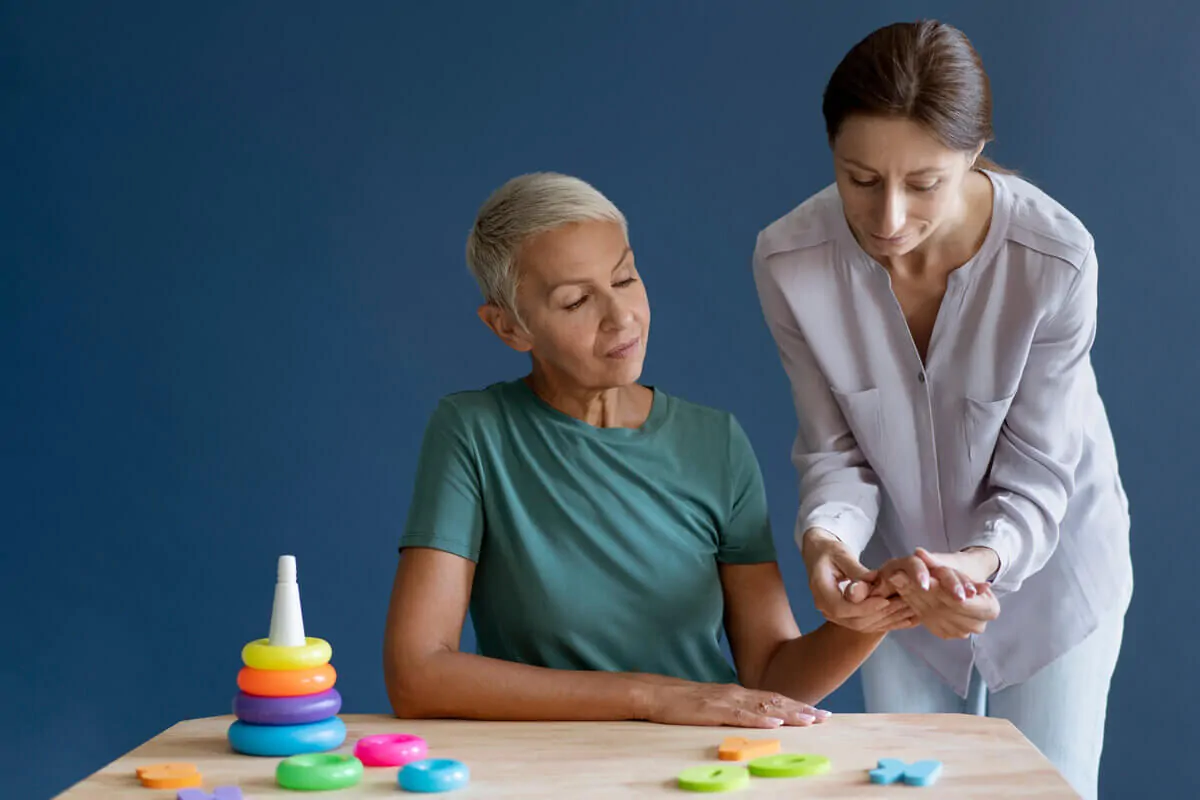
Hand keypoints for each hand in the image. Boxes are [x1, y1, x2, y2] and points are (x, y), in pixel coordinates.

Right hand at [645, 682, 831, 728]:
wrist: (655, 693)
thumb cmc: (682, 702)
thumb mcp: (713, 705)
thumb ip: (733, 710)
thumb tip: (754, 718)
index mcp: (737, 693)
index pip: (774, 699)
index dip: (797, 705)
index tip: (818, 712)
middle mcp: (736, 693)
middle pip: (776, 701)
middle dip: (802, 709)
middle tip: (826, 716)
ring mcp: (725, 701)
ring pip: (764, 707)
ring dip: (790, 713)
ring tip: (810, 720)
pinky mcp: (713, 710)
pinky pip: (741, 715)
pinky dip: (760, 718)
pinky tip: (775, 721)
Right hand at [801, 529, 914, 632]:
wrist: (818, 554)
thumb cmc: (829, 550)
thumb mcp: (841, 554)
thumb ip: (856, 569)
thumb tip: (873, 579)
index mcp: (820, 590)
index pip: (842, 608)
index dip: (864, 607)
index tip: (885, 600)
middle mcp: (824, 607)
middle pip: (853, 621)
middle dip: (879, 614)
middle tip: (901, 605)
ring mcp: (832, 614)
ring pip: (860, 626)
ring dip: (884, 620)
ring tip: (906, 610)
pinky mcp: (842, 616)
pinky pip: (863, 624)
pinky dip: (883, 622)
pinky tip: (902, 618)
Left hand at [884, 550, 999, 639]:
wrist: (964, 585)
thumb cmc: (961, 571)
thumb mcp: (950, 564)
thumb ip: (934, 561)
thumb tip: (917, 552)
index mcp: (990, 609)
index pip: (959, 602)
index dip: (938, 590)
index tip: (918, 578)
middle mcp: (977, 626)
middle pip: (944, 610)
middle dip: (920, 592)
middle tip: (896, 576)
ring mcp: (961, 633)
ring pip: (932, 615)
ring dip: (913, 599)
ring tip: (896, 581)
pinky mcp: (946, 634)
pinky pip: (928, 620)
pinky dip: (914, 605)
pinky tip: (902, 592)